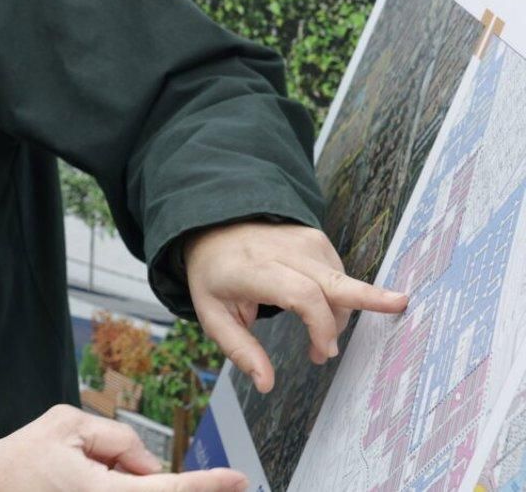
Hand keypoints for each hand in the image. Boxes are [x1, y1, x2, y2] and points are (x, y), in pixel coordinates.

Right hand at [0, 405, 247, 490]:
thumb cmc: (18, 460)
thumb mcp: (67, 425)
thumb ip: (116, 438)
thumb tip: (145, 463)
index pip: (170, 488)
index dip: (208, 485)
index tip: (237, 478)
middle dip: (159, 478)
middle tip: (142, 467)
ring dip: (133, 482)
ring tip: (82, 468)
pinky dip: (117, 484)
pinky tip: (89, 473)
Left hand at [184, 221, 408, 392]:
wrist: (216, 227)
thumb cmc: (215, 275)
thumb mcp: (212, 314)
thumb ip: (239, 349)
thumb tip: (266, 384)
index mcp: (253, 270)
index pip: (301, 294)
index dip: (320, 326)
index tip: (325, 352)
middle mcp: (283, 251)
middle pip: (333, 279)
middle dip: (368, 297)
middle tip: (401, 305)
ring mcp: (303, 242)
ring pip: (339, 285)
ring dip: (338, 319)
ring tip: (318, 343)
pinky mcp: (316, 239)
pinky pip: (338, 276)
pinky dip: (337, 301)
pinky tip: (319, 313)